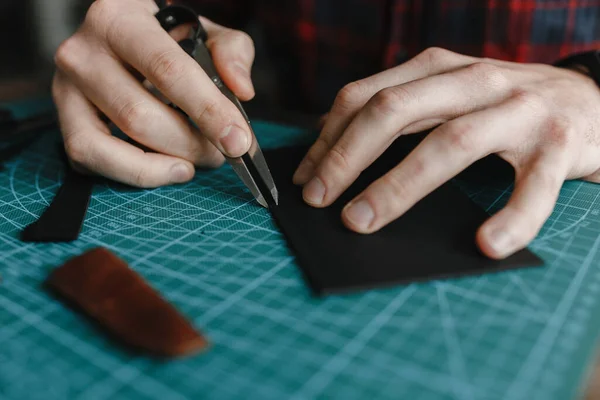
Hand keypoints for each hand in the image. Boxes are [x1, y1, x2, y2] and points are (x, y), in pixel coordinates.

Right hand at [52, 0, 254, 186]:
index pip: (168, 70)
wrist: (122, 44)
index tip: (237, 141)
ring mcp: (66, 88)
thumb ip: (231, 52)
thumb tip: (241, 90)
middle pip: (140, 115)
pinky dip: (136, 174)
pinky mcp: (64, 122)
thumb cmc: (166, 42)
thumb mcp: (203, 33)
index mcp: (121, 18)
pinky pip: (93, 160)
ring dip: (166, 165)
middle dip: (190, 145)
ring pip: (115, 142)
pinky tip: (165, 169)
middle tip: (219, 153)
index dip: (207, 111)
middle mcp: (84, 51)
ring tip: (193, 163)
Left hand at [293, 47, 599, 258]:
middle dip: (347, 157)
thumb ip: (399, 113)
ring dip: (399, 186)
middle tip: (318, 200)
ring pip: (450, 143)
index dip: (328, 137)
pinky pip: (534, 186)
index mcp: (439, 69)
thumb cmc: (504, 105)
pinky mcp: (561, 144)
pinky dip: (511, 217)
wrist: (590, 100)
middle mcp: (474, 81)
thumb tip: (331, 147)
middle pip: (395, 111)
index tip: (303, 177)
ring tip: (363, 221)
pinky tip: (487, 243)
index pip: (367, 96)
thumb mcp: (446, 95)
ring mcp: (518, 110)